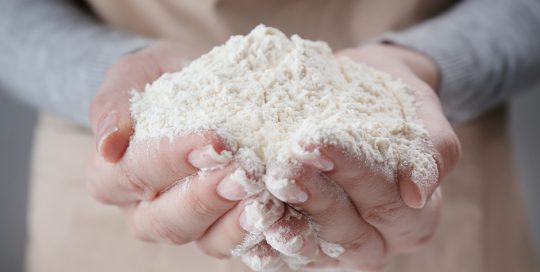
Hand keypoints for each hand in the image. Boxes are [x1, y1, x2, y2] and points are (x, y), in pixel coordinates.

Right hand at [86, 41, 268, 258]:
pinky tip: (274, 211)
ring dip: (233, 219)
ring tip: (261, 195)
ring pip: (201, 239)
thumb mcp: (134, 76)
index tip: (211, 141)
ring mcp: (184, 223)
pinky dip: (254, 231)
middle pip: (163, 221)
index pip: (129, 175)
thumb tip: (109, 145)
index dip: (169, 161)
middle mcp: (144, 208)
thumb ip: (114, 103)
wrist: (199, 82)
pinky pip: (231, 243)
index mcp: (113, 175)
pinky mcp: (217, 229)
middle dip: (205, 197)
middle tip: (241, 172)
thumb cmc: (163, 79)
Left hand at [259, 44, 460, 270]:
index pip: (384, 200)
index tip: (317, 144)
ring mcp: (337, 248)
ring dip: (281, 220)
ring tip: (256, 191)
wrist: (365, 99)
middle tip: (281, 167)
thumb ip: (433, 151)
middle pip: (345, 229)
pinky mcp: (305, 245)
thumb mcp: (424, 117)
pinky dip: (261, 237)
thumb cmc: (396, 107)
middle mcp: (375, 241)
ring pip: (310, 246)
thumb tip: (417, 192)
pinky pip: (282, 252)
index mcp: (413, 219)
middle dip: (312, 197)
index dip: (351, 174)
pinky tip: (241, 215)